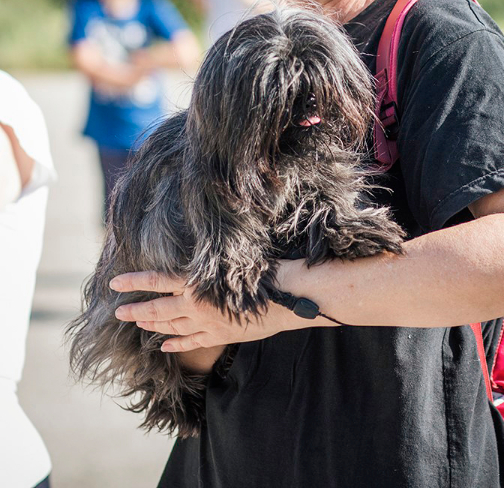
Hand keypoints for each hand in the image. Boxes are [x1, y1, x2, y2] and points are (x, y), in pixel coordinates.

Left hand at [110, 271, 295, 352]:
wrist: (284, 297)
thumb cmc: (259, 271)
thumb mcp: (227, 262)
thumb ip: (203, 267)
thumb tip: (183, 262)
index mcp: (197, 283)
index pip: (157, 281)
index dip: (134, 282)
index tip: (114, 283)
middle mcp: (197, 305)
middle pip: (158, 310)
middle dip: (135, 310)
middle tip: (118, 313)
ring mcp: (207, 323)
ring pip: (171, 327)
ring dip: (153, 326)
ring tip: (138, 324)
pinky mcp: (219, 335)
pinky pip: (192, 342)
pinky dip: (177, 344)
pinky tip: (165, 346)